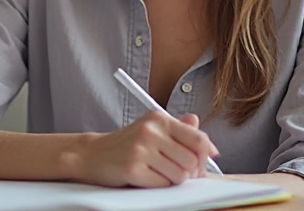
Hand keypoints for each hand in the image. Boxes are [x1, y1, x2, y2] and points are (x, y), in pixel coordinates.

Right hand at [70, 111, 219, 187]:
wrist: (93, 154)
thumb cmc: (127, 144)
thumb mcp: (154, 130)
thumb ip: (182, 132)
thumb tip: (210, 146)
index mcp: (160, 119)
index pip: (199, 138)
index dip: (206, 156)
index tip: (202, 165)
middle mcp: (151, 130)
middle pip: (192, 160)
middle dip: (189, 172)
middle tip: (178, 173)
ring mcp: (141, 149)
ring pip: (180, 175)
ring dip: (173, 180)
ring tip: (159, 174)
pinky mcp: (132, 168)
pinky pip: (162, 184)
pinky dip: (158, 185)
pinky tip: (147, 177)